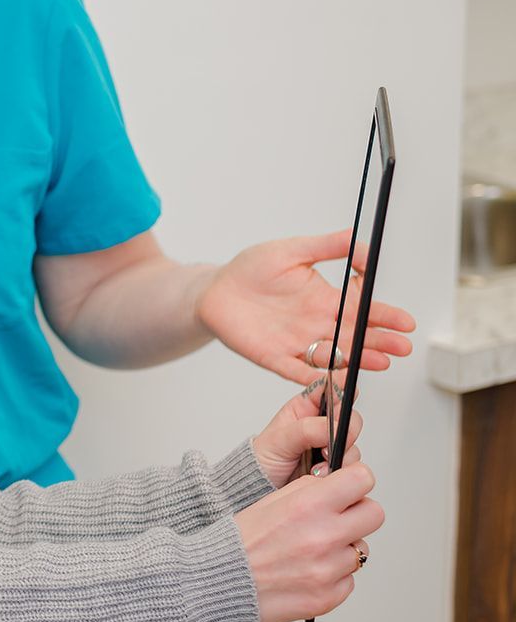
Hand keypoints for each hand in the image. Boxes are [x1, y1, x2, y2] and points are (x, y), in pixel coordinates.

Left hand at [196, 230, 415, 383]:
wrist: (216, 289)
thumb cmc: (251, 269)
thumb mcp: (293, 250)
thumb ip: (329, 246)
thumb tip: (363, 242)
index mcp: (326, 300)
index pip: (362, 310)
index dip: (384, 317)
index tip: (405, 322)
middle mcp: (317, 325)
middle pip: (355, 337)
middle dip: (380, 342)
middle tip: (402, 347)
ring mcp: (298, 344)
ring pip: (333, 355)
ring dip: (356, 359)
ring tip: (380, 361)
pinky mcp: (274, 357)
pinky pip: (297, 370)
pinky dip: (315, 376)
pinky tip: (333, 379)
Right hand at [235, 464, 382, 621]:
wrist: (218, 581)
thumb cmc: (238, 541)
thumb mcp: (269, 500)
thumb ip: (308, 490)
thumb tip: (338, 482)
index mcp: (308, 506)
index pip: (362, 480)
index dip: (354, 481)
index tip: (348, 486)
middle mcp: (323, 536)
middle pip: (374, 514)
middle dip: (358, 512)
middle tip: (336, 518)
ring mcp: (329, 569)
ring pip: (361, 549)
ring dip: (342, 547)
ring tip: (311, 550)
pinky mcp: (329, 596)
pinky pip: (349, 579)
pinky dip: (333, 575)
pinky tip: (306, 571)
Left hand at [250, 381, 360, 488]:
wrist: (264, 487)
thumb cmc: (265, 459)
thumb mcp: (279, 439)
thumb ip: (306, 429)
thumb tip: (331, 426)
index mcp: (304, 407)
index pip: (329, 388)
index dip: (341, 383)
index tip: (348, 384)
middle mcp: (321, 423)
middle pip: (350, 415)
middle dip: (344, 429)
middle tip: (328, 442)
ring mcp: (331, 444)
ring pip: (353, 441)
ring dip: (341, 453)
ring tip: (318, 463)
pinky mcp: (337, 463)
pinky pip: (352, 463)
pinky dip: (341, 468)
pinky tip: (321, 472)